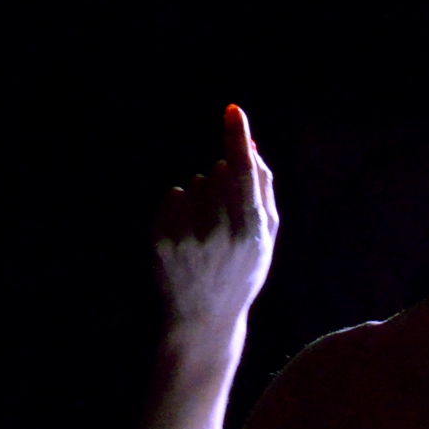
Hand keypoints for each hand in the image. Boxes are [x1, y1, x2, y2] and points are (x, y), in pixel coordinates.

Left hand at [154, 105, 279, 332]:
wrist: (203, 317)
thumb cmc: (242, 270)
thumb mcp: (267, 236)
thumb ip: (263, 189)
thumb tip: (249, 146)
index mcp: (250, 231)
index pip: (243, 174)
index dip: (237, 140)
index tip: (232, 111)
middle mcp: (217, 231)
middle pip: (221, 173)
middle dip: (226, 180)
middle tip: (229, 215)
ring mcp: (186, 235)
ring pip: (197, 183)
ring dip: (204, 195)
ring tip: (208, 232)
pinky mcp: (161, 238)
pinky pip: (174, 195)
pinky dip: (182, 205)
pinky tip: (189, 234)